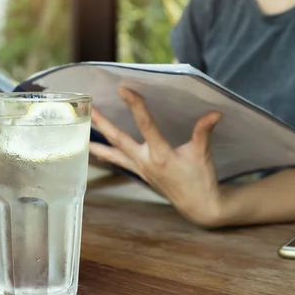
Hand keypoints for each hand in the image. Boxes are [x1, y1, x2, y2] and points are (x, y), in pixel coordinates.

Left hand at [89, 87, 222, 226]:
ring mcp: (141, 169)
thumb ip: (204, 131)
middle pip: (118, 139)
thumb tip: (214, 113)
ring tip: (80, 133)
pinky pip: (118, 162)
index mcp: (161, 154)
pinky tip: (94, 150)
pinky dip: (105, 155)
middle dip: (102, 123)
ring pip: (114, 153)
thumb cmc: (201, 179)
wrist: (199, 206)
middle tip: (88, 108)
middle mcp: (146, 161)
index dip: (135, 106)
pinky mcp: (141, 174)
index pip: (145, 125)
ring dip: (96, 143)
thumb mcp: (202, 154)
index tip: (123, 89)